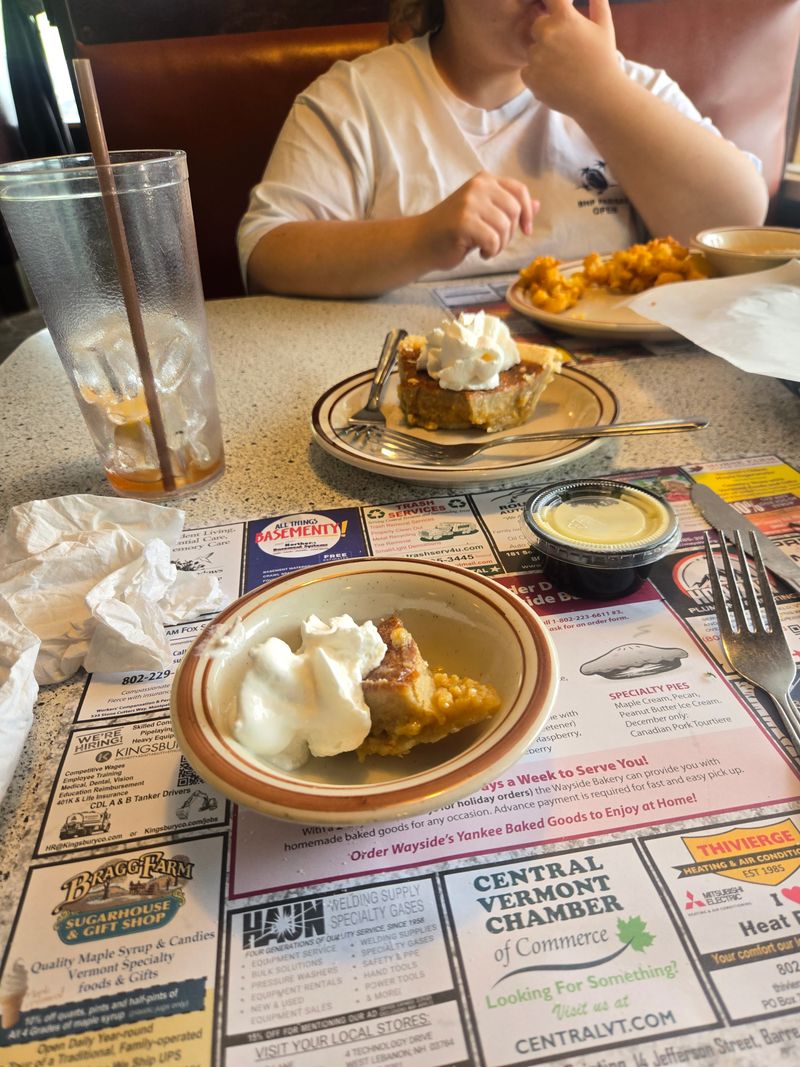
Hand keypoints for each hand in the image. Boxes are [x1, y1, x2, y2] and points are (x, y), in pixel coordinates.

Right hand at [421, 172, 537, 270]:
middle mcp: (478, 186)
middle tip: (494, 243)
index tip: (526, 230)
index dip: (528, 212)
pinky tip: (478, 252)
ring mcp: (470, 202)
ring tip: (485, 248)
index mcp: (484, 180)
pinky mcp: (464, 221)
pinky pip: (493, 240)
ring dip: (499, 245)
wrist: (421, 242)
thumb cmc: (453, 231)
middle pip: (514, 211)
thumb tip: (538, 204)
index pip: (519, 191)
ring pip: (505, 227)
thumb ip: (508, 208)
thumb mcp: (484, 215)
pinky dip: (490, 251)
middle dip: (509, 234)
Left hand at [523, 0, 621, 117]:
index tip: (551, 10)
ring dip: (542, 57)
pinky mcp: (530, 77)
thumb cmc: (604, 60)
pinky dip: (537, 75)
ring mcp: (537, 56)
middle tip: (565, 51)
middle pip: (536, 26)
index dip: (548, 4)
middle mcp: (548, 34)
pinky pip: (527, 70)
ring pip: (532, 50)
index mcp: (564, 18)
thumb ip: (597, 2)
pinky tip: (556, 80)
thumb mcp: (604, 26)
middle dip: (547, 35)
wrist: (600, 97)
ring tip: (563, 68)